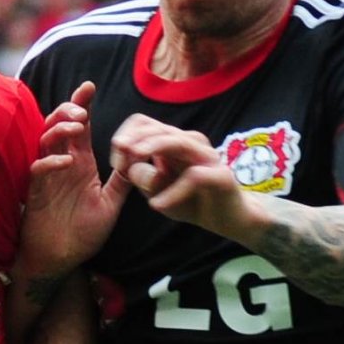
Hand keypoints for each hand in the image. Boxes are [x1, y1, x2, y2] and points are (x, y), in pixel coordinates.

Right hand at [16, 81, 129, 285]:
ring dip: (59, 130)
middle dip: (69, 111)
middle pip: (59, 125)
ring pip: (45, 140)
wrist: (61, 261)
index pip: (80, 127)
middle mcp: (62, 164)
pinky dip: (51, 162)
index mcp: (80, 162)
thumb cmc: (82, 234)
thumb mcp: (110, 205)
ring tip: (76, 128)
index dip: (82, 104)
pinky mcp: (35, 192)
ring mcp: (47, 176)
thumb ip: (123, 181)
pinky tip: (66, 162)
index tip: (90, 87)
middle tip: (83, 112)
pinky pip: (38, 169)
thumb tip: (141, 159)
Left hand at [109, 115, 255, 241]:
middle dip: (133, 142)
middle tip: (118, 162)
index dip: (126, 137)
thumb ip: (142, 177)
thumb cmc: (191, 201)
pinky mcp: (220, 176)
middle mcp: (190, 142)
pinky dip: (173, 192)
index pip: (145, 124)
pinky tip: (157, 205)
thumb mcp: (158, 191)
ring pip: (176, 142)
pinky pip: (194, 177)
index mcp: (173, 141)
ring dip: (150, 150)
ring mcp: (206, 156)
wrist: (228, 219)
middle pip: (157, 128)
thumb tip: (129, 166)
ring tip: (131, 166)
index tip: (116, 161)